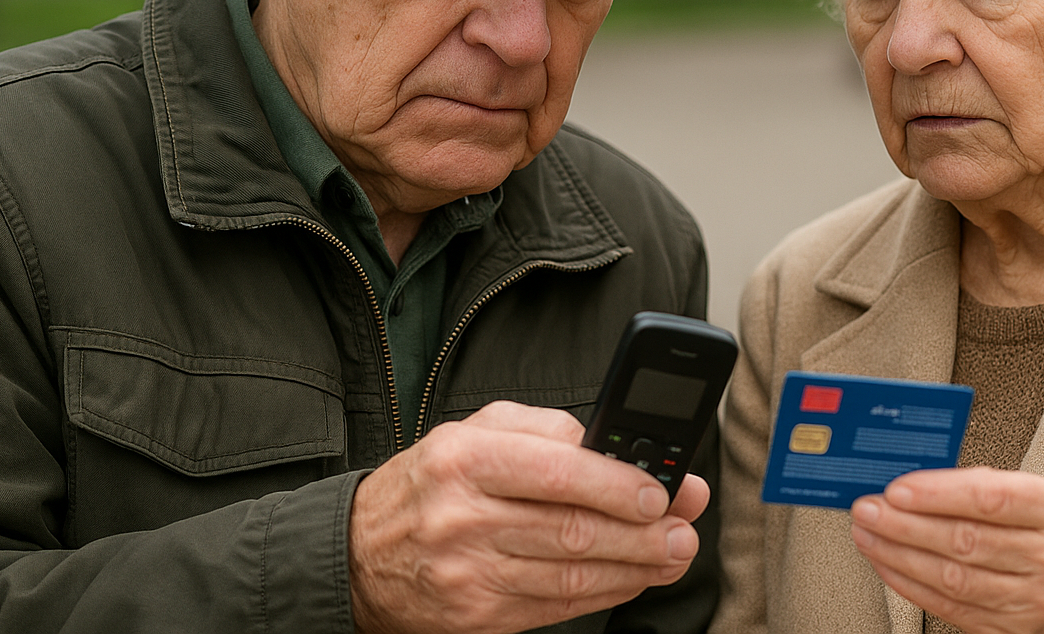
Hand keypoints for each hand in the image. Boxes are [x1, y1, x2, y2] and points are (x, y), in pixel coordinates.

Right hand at [349, 400, 709, 633]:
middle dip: (642, 532)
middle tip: (684, 527)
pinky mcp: (477, 618)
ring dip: (635, 567)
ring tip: (672, 554)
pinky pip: (556, 607)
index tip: (661, 490)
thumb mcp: (475, 431)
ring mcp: (469, 574)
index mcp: (465, 458)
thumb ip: (546, 428)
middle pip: (572, 529)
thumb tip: (612, 442)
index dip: (617, 484)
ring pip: (572, 574)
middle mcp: (463, 517)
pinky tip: (631, 577)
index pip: (556, 470)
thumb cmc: (431, 483)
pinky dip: (604, 592)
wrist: (359, 555)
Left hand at [849, 467, 1043, 633]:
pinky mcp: (1012, 629)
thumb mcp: (1033, 494)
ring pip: (953, 577)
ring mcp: (1035, 599)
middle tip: (868, 509)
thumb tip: (911, 482)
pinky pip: (950, 606)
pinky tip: (888, 564)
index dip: (939, 494)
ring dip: (899, 554)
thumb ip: (979, 485)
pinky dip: (910, 583)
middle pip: (966, 540)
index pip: (991, 498)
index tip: (897, 489)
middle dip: (905, 524)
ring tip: (868, 534)